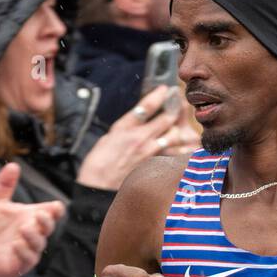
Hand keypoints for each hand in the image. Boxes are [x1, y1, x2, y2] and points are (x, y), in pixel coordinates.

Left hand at [0, 163, 64, 276]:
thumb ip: (3, 186)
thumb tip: (13, 164)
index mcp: (31, 217)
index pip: (52, 213)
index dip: (56, 209)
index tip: (55, 206)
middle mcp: (34, 233)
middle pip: (49, 227)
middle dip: (46, 221)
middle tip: (39, 215)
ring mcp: (28, 249)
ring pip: (39, 244)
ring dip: (33, 236)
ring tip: (24, 228)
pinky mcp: (19, 264)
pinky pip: (27, 259)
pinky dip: (23, 251)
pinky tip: (16, 244)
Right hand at [76, 85, 193, 190]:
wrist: (99, 187)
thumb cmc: (98, 163)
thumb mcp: (108, 137)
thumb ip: (126, 128)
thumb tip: (138, 121)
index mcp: (126, 128)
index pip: (146, 106)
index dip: (158, 95)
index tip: (164, 89)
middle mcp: (140, 139)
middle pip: (166, 119)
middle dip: (174, 109)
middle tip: (177, 104)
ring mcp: (149, 154)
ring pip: (173, 136)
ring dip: (176, 130)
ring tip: (177, 127)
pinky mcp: (154, 167)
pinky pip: (171, 154)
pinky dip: (176, 149)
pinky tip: (177, 148)